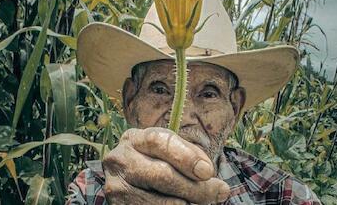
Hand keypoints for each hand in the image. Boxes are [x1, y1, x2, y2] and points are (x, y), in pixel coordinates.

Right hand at [103, 127, 229, 204]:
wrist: (129, 182)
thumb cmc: (156, 162)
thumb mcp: (168, 150)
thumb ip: (187, 154)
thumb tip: (206, 171)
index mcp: (134, 139)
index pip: (158, 141)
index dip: (185, 156)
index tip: (208, 171)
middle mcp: (120, 160)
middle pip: (161, 174)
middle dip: (195, 187)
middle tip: (220, 192)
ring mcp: (116, 187)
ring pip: (158, 201)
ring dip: (187, 204)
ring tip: (205, 202)